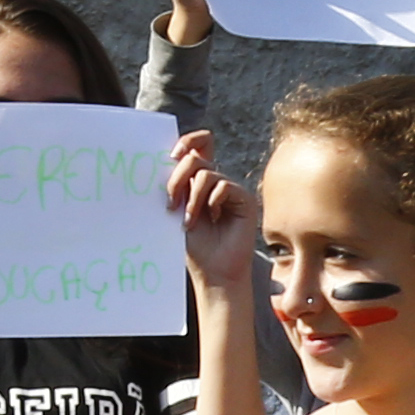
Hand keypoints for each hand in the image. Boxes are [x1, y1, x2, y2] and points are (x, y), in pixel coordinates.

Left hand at [167, 127, 252, 282]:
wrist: (212, 272)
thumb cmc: (195, 246)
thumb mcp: (178, 210)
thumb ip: (177, 184)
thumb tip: (171, 159)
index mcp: (198, 180)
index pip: (198, 145)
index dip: (187, 141)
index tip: (171, 156)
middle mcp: (216, 181)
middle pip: (195, 157)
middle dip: (176, 178)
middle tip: (171, 203)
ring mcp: (231, 190)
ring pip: (205, 173)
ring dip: (191, 198)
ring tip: (189, 220)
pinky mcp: (244, 199)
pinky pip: (223, 186)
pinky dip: (210, 202)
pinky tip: (212, 219)